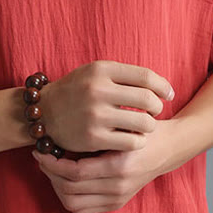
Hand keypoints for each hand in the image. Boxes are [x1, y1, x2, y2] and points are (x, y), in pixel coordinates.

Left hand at [31, 119, 173, 212]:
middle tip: (41, 158)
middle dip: (50, 174)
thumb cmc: (142, 130)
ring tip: (51, 170)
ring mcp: (118, 198)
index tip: (40, 151)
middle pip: (69, 190)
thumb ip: (96, 131)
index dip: (52, 164)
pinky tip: (64, 181)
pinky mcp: (117, 204)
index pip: (74, 172)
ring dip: (56, 188)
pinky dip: (68, 198)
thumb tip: (57, 134)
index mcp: (119, 166)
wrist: (167, 149)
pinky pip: (82, 210)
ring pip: (73, 204)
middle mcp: (118, 187)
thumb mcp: (121, 125)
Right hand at [40, 60, 173, 153]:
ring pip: (143, 123)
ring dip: (150, 126)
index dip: (163, 86)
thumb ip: (123, 75)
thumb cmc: (76, 91)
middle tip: (155, 112)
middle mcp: (98, 90)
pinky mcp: (93, 138)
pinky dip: (138, 141)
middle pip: (148, 100)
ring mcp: (95, 115)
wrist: (44, 113)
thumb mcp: (94, 72)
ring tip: (144, 126)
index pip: (145, 76)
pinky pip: (131, 142)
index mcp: (101, 70)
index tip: (169, 94)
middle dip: (158, 107)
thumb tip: (160, 87)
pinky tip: (133, 138)